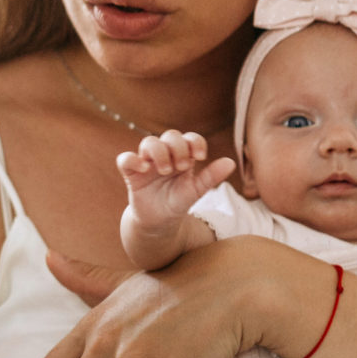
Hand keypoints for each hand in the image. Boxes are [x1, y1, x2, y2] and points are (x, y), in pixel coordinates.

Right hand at [117, 130, 233, 238]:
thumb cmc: (178, 202)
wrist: (160, 221)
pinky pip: (125, 159)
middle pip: (170, 135)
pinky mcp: (131, 173)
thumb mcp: (196, 191)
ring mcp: (147, 162)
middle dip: (178, 148)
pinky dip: (133, 160)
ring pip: (149, 142)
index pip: (189, 138)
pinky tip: (145, 169)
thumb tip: (231, 162)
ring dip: (159, 152)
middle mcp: (165, 155)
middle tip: (183, 167)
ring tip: (166, 170)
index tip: (201, 157)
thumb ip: (211, 176)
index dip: (195, 142)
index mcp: (183, 156)